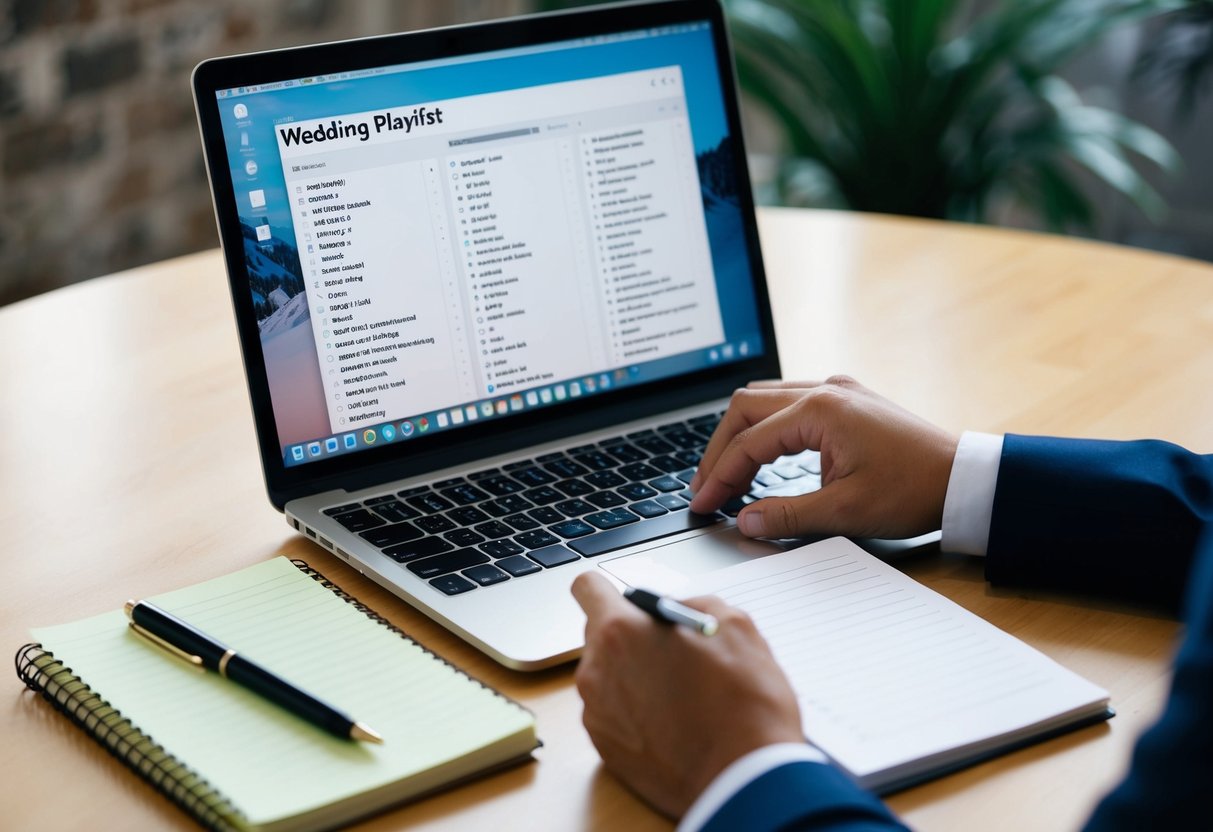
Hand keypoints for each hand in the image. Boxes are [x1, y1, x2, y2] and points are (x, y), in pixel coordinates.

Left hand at [571, 572, 803, 817]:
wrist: (746, 779)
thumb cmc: (743, 704)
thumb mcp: (734, 625)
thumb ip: (692, 604)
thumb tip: (676, 610)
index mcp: (622, 632)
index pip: (587, 587)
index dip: (608, 590)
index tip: (625, 601)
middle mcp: (597, 671)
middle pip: (600, 636)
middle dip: (631, 638)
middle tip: (672, 653)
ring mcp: (597, 714)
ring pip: (607, 677)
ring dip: (634, 676)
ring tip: (680, 693)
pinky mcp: (604, 749)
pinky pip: (612, 714)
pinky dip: (635, 713)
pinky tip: (672, 722)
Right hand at [690, 376, 958, 539]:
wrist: (964, 478)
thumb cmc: (913, 490)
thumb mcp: (845, 511)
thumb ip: (787, 515)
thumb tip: (744, 520)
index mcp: (821, 410)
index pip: (750, 441)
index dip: (720, 475)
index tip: (704, 503)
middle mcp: (825, 390)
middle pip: (747, 407)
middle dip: (720, 449)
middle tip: (706, 486)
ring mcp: (837, 390)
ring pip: (765, 400)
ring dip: (741, 435)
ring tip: (726, 473)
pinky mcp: (847, 399)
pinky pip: (789, 403)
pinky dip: (766, 429)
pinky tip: (762, 456)